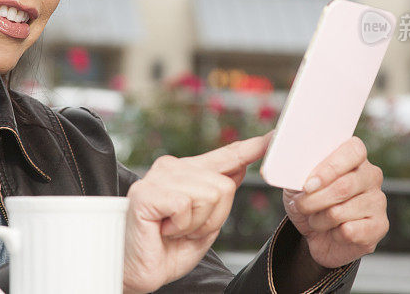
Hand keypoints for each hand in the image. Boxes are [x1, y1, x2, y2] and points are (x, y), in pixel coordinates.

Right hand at [122, 130, 273, 293]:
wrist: (137, 272)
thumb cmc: (166, 250)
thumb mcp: (205, 223)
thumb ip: (219, 196)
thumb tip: (239, 168)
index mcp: (187, 172)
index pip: (225, 155)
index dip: (250, 148)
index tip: (272, 137)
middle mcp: (172, 168)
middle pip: (224, 186)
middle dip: (213, 218)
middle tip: (185, 230)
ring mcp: (158, 178)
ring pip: (210, 194)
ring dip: (196, 224)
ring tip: (173, 230)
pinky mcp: (147, 193)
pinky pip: (186, 205)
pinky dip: (181, 226)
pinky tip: (163, 229)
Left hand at [282, 136, 388, 268]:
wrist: (313, 233)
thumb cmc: (307, 199)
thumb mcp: (294, 179)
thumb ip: (292, 166)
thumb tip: (280, 161)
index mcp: (353, 155)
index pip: (353, 151)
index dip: (330, 167)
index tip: (308, 184)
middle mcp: (370, 175)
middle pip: (344, 186)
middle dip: (314, 200)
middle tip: (301, 205)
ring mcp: (378, 200)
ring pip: (341, 211)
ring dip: (319, 220)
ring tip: (316, 219)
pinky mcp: (380, 226)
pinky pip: (350, 232)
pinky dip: (333, 234)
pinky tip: (334, 231)